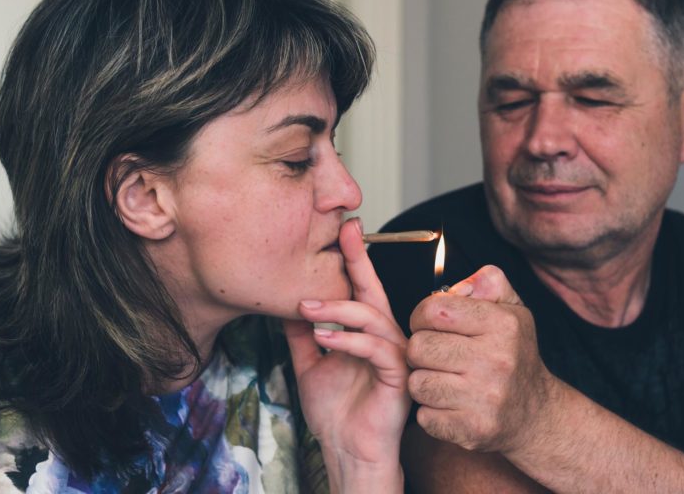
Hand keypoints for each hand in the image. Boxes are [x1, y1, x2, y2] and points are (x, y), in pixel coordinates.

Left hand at [283, 218, 408, 488]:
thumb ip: (302, 335)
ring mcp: (395, 356)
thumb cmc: (336, 414)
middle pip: (375, 292)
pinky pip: (377, 349)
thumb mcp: (310, 365)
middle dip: (360, 261)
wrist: (348, 453)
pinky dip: (349, 339)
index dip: (355, 259)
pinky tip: (325, 339)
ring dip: (338, 308)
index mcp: (368, 333)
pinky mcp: (398, 377)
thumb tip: (285, 302)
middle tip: (344, 235)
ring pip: (373, 316)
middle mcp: (386, 338)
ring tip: (306, 309)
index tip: (344, 229)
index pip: (362, 289)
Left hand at [407, 265, 559, 455]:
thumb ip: (488, 282)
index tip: (430, 324)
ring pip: (417, 383)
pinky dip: (431, 412)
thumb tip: (458, 284)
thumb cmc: (514, 355)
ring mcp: (485, 399)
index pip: (434, 310)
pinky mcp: (472, 430)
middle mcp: (496, 361)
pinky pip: (424, 416)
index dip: (422, 316)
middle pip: (418, 347)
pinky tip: (449, 404)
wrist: (535, 415)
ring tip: (442, 379)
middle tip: (435, 354)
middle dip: (419, 349)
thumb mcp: (513, 310)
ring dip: (423, 381)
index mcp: (503, 325)